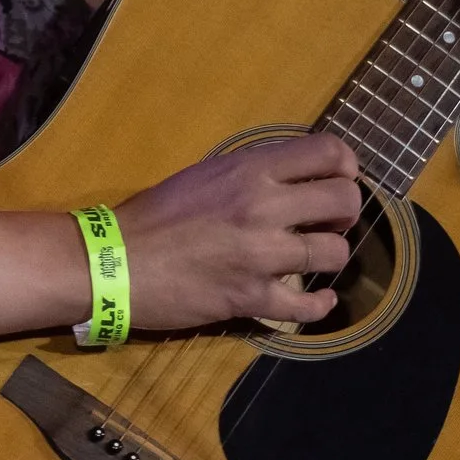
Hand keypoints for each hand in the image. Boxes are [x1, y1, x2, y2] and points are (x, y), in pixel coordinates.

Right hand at [114, 133, 362, 329]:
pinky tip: (319, 301)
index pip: (328, 153)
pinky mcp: (250, 297)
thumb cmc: (154, 215)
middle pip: (343, 201)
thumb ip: (253, 173)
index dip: (346, 166)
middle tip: (330, 221)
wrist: (113, 262)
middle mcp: (262, 206)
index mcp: (249, 170)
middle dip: (346, 212)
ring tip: (315, 258)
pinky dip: (320, 306)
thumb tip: (296, 177)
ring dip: (331, 257)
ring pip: (333, 254)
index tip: (340, 179)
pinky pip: (305, 307)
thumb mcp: (206, 174)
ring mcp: (260, 255)